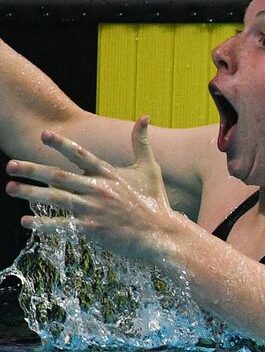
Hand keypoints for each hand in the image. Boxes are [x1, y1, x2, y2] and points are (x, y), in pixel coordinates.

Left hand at [5, 118, 182, 261]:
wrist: (162, 235)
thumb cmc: (156, 202)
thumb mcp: (151, 170)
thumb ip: (142, 143)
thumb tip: (145, 116)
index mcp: (110, 175)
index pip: (82, 156)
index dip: (63, 145)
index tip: (44, 135)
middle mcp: (100, 190)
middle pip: (60, 177)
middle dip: (33, 170)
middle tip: (10, 165)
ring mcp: (95, 210)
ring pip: (57, 199)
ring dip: (31, 193)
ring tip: (11, 188)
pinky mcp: (94, 230)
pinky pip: (64, 225)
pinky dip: (44, 224)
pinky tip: (26, 222)